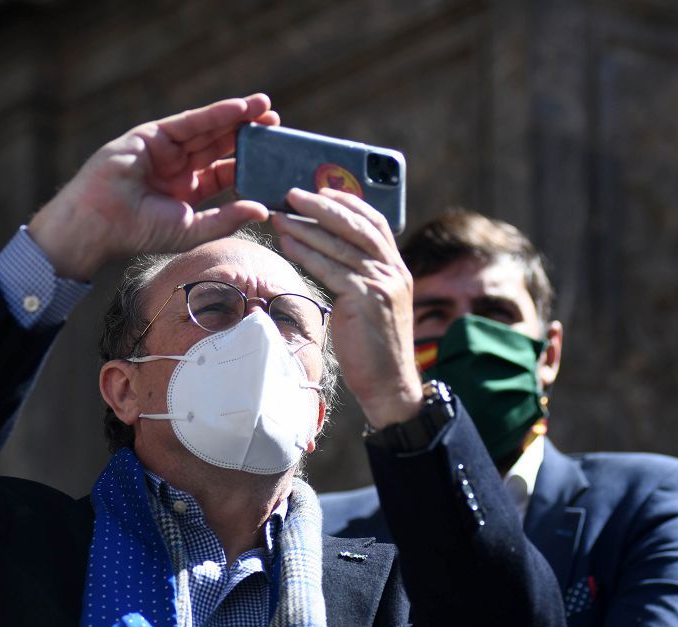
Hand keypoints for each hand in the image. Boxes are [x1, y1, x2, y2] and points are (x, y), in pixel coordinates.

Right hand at [27, 94, 279, 280]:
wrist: (100, 223)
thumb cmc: (140, 233)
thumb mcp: (193, 229)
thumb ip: (226, 218)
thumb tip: (262, 211)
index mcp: (187, 192)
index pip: (224, 173)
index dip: (249, 163)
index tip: (276, 157)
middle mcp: (177, 168)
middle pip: (220, 146)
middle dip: (248, 134)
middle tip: (278, 124)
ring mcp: (164, 149)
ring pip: (208, 130)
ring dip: (237, 117)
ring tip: (266, 108)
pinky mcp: (152, 134)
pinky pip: (189, 121)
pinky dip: (215, 113)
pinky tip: (239, 108)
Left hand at [274, 188, 421, 427]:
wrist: (389, 383)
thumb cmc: (374, 348)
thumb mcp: (373, 305)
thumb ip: (359, 279)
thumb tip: (326, 256)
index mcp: (397, 268)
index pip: (375, 222)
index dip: (348, 203)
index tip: (322, 191)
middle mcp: (393, 271)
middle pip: (355, 225)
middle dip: (322, 206)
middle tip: (292, 194)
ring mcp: (380, 284)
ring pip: (339, 245)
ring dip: (306, 226)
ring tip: (280, 216)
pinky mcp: (365, 299)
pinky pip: (330, 269)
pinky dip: (307, 252)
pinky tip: (287, 243)